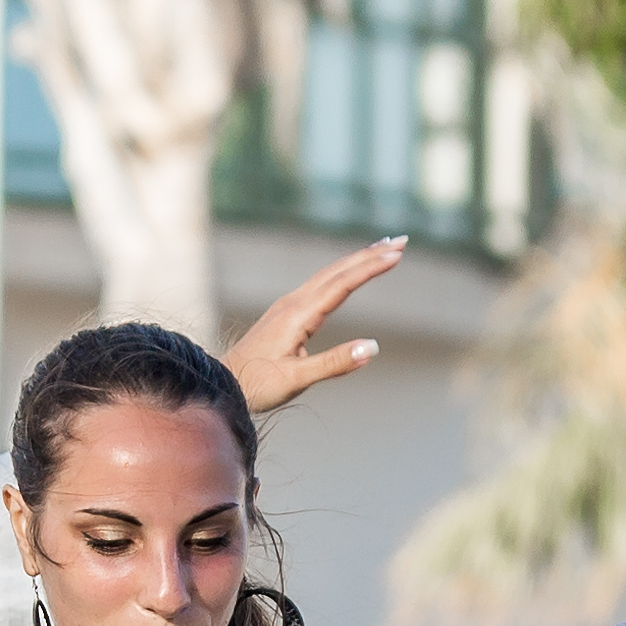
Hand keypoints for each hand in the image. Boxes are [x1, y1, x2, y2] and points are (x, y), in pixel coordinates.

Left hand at [222, 238, 409, 413]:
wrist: (223, 382)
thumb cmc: (258, 384)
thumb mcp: (298, 379)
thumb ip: (335, 363)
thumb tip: (372, 347)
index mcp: (298, 315)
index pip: (342, 284)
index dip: (370, 268)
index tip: (396, 254)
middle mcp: (293, 303)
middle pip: (337, 271)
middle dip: (369, 255)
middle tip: (401, 241)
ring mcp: (288, 305)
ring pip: (328, 273)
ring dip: (356, 260)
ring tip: (383, 247)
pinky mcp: (285, 311)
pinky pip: (319, 283)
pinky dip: (341, 273)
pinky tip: (348, 273)